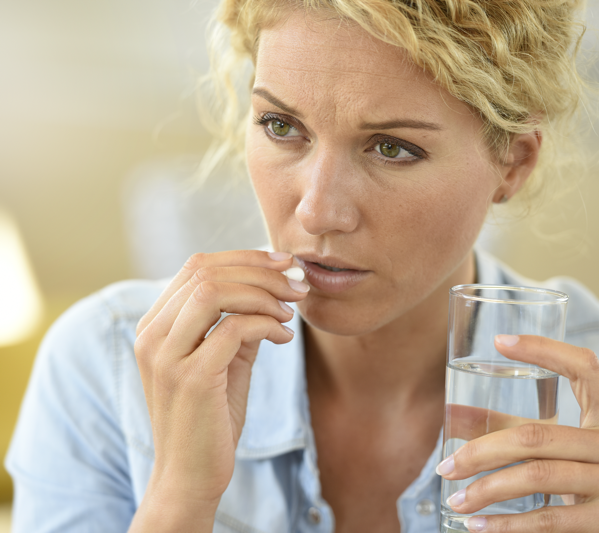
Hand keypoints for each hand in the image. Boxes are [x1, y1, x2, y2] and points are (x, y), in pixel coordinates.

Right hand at [132, 251, 308, 512]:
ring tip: (290, 310)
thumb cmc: (210, 416)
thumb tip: (272, 288)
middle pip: (206, 272)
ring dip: (263, 293)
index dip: (244, 258)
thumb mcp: (224, 359)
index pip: (196, 266)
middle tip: (297, 285)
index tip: (283, 264)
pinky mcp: (191, 377)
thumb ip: (238, 322)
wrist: (191, 475)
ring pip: (214, 292)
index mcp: (155, 325)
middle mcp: (152, 334)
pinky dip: (267, 323)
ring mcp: (166, 355)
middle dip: (260, 271)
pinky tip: (284, 337)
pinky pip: (235, 328)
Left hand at [439, 335, 598, 531]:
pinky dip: (509, 525)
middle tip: (446, 466)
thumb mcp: (572, 448)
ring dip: (488, 491)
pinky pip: (551, 520)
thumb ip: (514, 429)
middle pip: (537, 435)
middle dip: (482, 451)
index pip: (585, 368)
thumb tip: (450, 415)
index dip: (544, 349)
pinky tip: (480, 527)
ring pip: (538, 477)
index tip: (499, 341)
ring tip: (456, 499)